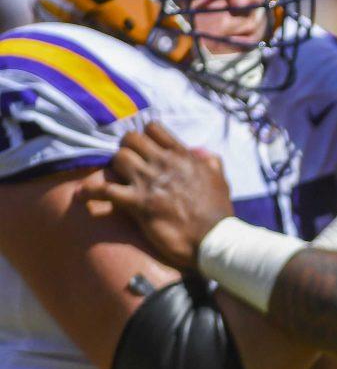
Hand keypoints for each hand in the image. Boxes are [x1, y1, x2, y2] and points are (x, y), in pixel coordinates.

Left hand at [88, 122, 233, 269]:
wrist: (215, 241)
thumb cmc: (218, 213)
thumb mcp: (221, 181)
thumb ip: (211, 163)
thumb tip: (207, 154)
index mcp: (183, 157)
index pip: (153, 128)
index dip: (144, 136)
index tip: (144, 149)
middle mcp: (164, 164)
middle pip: (130, 139)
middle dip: (126, 149)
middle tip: (127, 164)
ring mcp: (150, 182)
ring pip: (117, 158)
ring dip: (114, 169)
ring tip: (116, 180)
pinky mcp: (138, 203)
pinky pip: (105, 190)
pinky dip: (92, 192)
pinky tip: (83, 195)